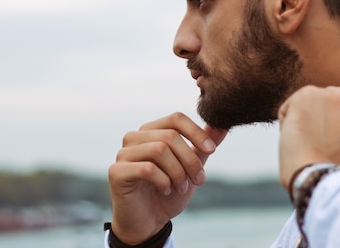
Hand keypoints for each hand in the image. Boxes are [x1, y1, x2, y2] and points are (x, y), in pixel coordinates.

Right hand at [108, 112, 227, 244]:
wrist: (148, 222)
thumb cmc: (167, 191)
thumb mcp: (190, 168)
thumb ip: (202, 147)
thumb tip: (222, 126)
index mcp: (151, 131)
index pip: (176, 118)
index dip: (196, 132)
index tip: (212, 150)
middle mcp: (134, 137)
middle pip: (170, 136)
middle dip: (190, 159)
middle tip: (199, 180)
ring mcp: (123, 153)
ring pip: (159, 150)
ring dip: (178, 172)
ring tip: (182, 187)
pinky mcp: (117, 172)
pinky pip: (147, 168)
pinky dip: (163, 181)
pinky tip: (166, 190)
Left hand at [278, 75, 339, 189]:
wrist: (319, 181)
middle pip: (338, 102)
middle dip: (330, 117)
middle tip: (328, 145)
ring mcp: (332, 94)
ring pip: (314, 103)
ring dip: (310, 119)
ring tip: (314, 144)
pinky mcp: (307, 94)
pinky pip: (292, 105)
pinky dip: (290, 119)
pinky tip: (298, 137)